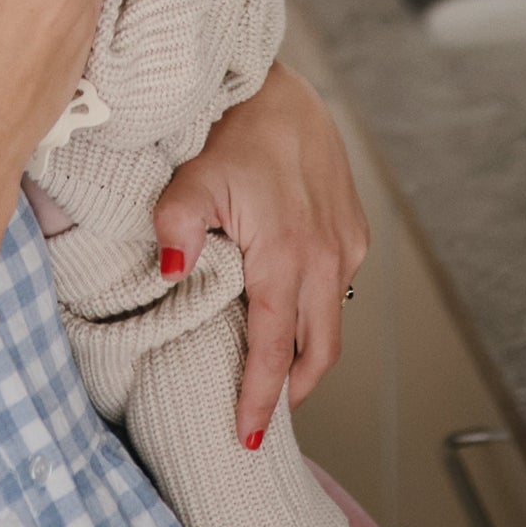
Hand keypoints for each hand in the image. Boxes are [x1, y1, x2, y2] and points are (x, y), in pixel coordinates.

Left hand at [153, 63, 367, 444]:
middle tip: (261, 420)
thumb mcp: (189, 179)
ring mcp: (347, 245)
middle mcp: (328, 257)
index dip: (263, 400)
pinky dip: (315, 315)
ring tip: (272, 375)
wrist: (277, 89)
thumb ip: (175, 228)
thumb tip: (171, 273)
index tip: (249, 437)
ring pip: (332, 322)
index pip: (277, 349)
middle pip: (319, 351)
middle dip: (293, 393)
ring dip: (306, 354)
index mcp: (288, 254)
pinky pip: (338, 289)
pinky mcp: (354, 231)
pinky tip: (286, 316)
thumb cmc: (230, 131)